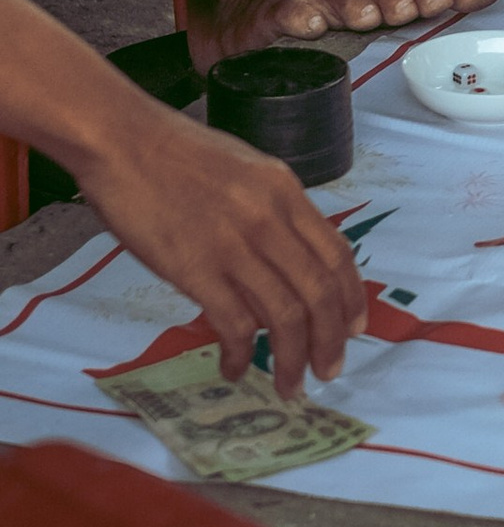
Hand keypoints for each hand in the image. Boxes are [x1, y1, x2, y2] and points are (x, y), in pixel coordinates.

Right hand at [72, 98, 365, 393]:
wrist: (125, 141)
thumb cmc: (177, 153)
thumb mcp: (246, 170)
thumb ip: (271, 211)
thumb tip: (286, 260)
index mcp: (286, 190)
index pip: (336, 253)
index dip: (351, 297)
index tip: (355, 329)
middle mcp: (270, 218)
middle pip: (318, 291)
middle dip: (330, 340)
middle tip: (329, 371)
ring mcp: (234, 245)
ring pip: (284, 315)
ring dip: (292, 358)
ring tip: (290, 385)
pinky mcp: (196, 268)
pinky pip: (233, 323)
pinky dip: (240, 354)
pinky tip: (234, 369)